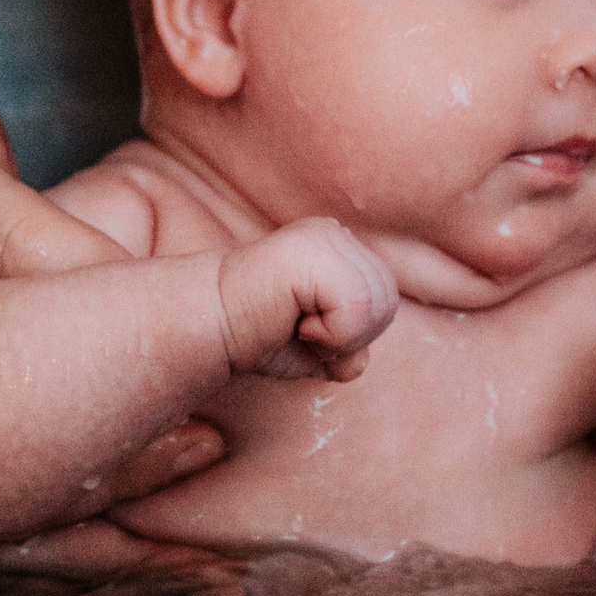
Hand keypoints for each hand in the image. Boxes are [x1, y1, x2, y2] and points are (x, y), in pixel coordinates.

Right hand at [214, 217, 399, 381]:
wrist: (209, 325)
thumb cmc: (255, 334)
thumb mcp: (317, 348)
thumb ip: (351, 350)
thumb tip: (358, 363)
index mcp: (339, 246)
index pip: (384, 300)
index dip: (351, 333)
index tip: (303, 329)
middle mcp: (335, 233)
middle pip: (387, 302)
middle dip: (350, 336)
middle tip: (301, 331)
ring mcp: (325, 237)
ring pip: (377, 306)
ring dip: (338, 337)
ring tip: (297, 325)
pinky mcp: (314, 252)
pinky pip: (357, 309)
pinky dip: (332, 334)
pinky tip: (295, 322)